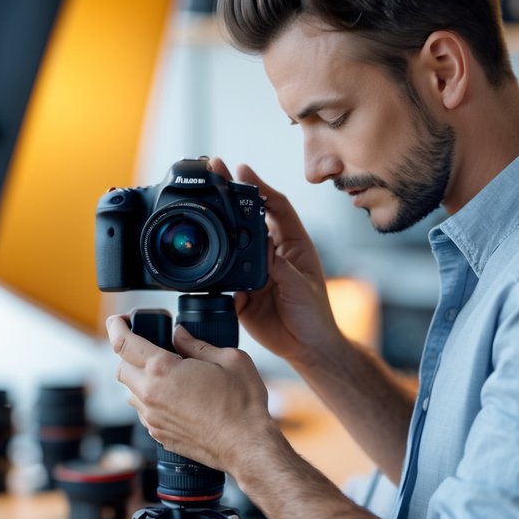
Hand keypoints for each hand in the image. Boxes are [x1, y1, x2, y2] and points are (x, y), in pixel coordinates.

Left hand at [106, 314, 275, 474]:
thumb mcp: (229, 359)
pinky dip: (150, 399)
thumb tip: (179, 334)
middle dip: (130, 352)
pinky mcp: (159, 434)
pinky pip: (143, 411)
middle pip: (121, 367)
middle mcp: (150, 394)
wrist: (247, 446)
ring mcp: (152, 418)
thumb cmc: (242, 404)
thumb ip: (197, 344)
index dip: (117, 325)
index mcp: (163, 370)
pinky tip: (174, 396)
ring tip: (168, 372)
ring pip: (130, 391)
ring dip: (140, 377)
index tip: (121, 320)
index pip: (122, 342)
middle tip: (152, 345)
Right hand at [207, 158, 344, 369]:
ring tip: (203, 202)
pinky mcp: (239, 290)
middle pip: (248, 216)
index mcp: (293, 243)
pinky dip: (213, 264)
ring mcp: (253, 269)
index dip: (259, 186)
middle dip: (231, 193)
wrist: (305, 348)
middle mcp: (271, 251)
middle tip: (214, 172)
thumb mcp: (302, 287)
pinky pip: (222, 273)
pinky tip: (203, 250)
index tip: (242, 170)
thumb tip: (262, 249)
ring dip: (219, 223)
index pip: (275, 206)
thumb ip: (281, 267)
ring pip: (232, 240)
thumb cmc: (315, 314)